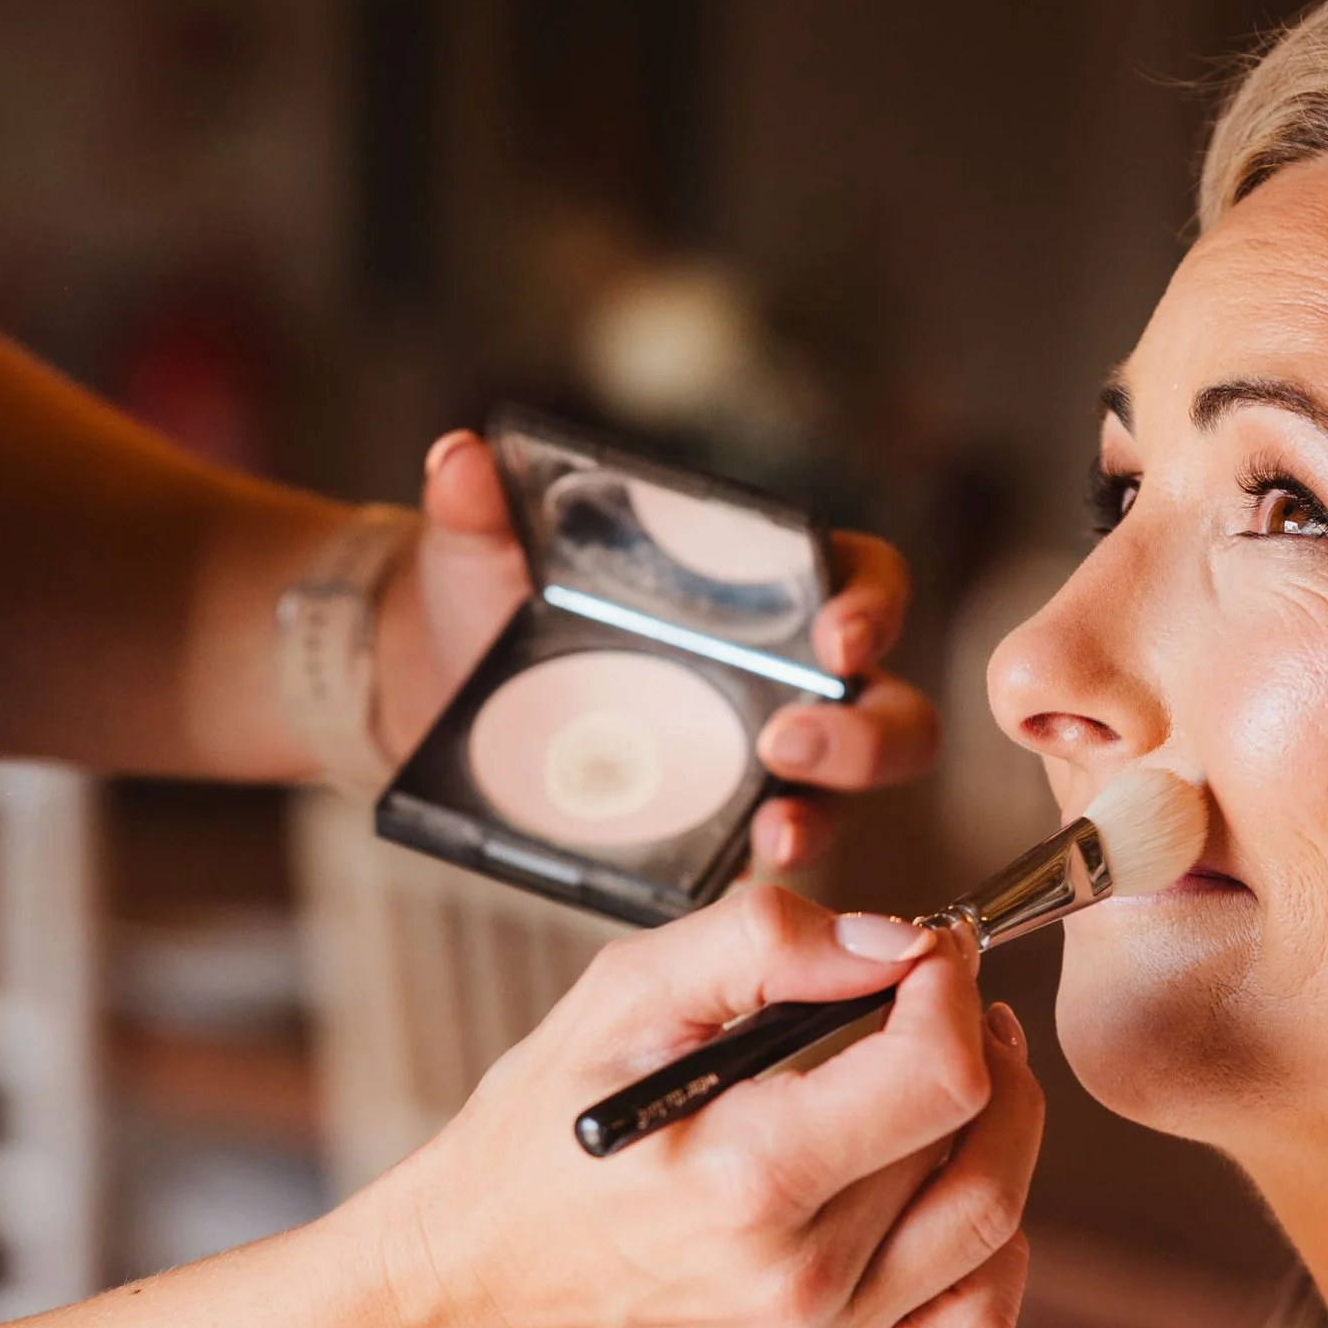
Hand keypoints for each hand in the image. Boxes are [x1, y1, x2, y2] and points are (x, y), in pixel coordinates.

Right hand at [377, 883, 1042, 1327]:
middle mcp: (798, 1277)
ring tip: (956, 1071)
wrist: (488, 1280)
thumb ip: (759, 943)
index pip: (938, 1077)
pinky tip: (950, 1180)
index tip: (926, 954)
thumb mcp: (623, 997)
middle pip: (976, 1137)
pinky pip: (980, 1316)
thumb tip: (893, 941)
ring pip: (995, 1218)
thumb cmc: (543, 1136)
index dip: (952, 990)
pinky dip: (997, 1242)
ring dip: (1001, 1126)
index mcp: (747, 1178)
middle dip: (975, 1041)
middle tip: (933, 997)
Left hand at [379, 431, 934, 871]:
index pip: (863, 582)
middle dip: (863, 733)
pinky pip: (766, 853)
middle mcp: (787, 677)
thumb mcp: (483, 548)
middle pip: (887, 708)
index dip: (871, 605)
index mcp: (766, 587)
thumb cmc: (494, 593)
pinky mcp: (717, 828)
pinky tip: (734, 867)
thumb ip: (480, 505)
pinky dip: (764, 866)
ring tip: (771, 830)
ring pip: (845, 794)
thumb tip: (459, 460)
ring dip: (825, 812)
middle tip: (786, 740)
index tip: (838, 633)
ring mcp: (762, 762)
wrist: (440, 684)